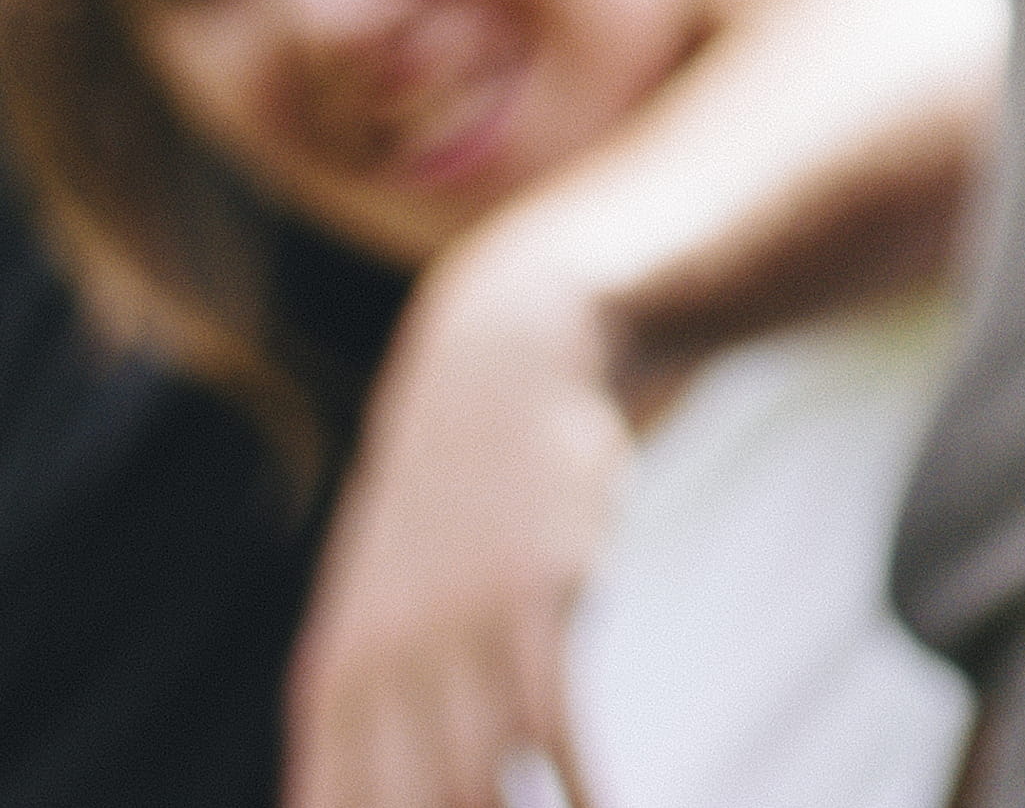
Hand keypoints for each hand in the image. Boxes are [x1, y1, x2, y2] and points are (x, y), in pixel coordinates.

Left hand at [289, 235, 636, 807]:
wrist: (500, 373)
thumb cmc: (457, 517)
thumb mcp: (392, 614)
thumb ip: (383, 709)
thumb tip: (385, 784)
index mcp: (334, 687)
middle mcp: (377, 670)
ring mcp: (453, 634)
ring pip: (472, 787)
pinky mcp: (532, 600)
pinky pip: (550, 723)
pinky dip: (575, 789)